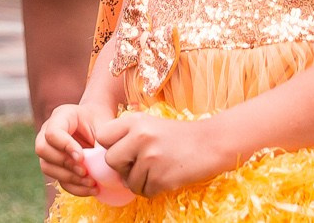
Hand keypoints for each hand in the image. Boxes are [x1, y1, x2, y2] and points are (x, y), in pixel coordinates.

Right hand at [36, 103, 101, 195]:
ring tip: (91, 182)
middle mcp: (48, 131)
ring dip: (69, 178)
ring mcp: (49, 148)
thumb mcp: (104, 126)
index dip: (65, 147)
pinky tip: (91, 188)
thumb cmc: (101, 121)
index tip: (82, 158)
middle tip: (85, 171)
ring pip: (46, 166)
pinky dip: (74, 187)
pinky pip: (58, 179)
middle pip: (42, 149)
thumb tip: (99, 168)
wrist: (98, 123)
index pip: (52, 132)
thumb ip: (100, 143)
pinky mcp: (56, 165)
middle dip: (65, 164)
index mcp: (61, 116)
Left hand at [99, 110, 237, 198]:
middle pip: (111, 160)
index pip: (103, 136)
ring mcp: (151, 159)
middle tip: (137, 165)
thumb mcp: (149, 124)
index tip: (122, 150)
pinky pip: (144, 191)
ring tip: (155, 170)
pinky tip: (164, 178)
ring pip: (128, 181)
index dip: (109, 146)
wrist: (211, 143)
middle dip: (121, 167)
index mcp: (134, 121)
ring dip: (139, 181)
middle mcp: (140, 138)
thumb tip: (107, 158)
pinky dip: (152, 189)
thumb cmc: (178, 135)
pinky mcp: (162, 178)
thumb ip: (127, 135)